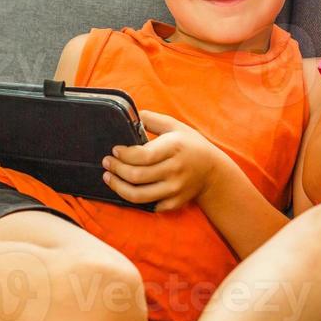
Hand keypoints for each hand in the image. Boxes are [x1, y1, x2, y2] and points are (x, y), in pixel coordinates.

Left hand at [100, 109, 224, 211]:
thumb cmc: (190, 145)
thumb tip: (130, 115)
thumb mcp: (174, 126)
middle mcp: (175, 170)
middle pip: (136, 176)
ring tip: (109, 178)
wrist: (213, 171)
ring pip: (138, 196)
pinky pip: (150, 205)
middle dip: (116, 170)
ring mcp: (175, 189)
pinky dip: (136, 199)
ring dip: (118, 187)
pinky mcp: (175, 202)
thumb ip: (151, 120)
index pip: (143, 156)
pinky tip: (128, 189)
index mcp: (174, 148)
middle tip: (107, 163)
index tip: (114, 150)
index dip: (124, 155)